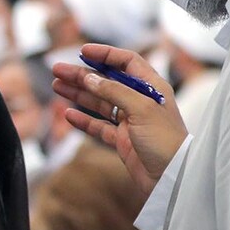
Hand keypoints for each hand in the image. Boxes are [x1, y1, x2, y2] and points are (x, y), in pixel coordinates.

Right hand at [51, 43, 188, 198]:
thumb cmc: (165, 140)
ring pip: (100, 102)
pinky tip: (68, 115)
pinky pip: (99, 126)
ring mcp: (130, 121)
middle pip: (107, 81)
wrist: (172, 177)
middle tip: (58, 70)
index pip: (127, 62)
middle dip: (82, 75)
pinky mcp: (122, 140)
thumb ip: (114, 91)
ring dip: (78, 94)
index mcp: (151, 87)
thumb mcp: (142, 109)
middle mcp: (140, 101)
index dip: (105, 54)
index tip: (83, 52)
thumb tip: (89, 78)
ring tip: (56, 86)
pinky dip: (83, 120)